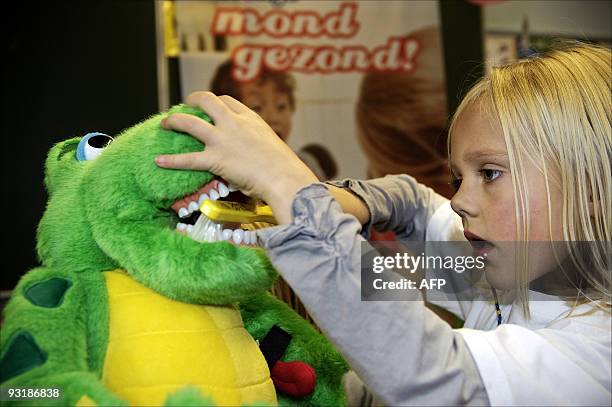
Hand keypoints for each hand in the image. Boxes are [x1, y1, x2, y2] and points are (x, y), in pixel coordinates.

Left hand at [155, 91, 318, 223]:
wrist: (284, 177)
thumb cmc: (284, 167)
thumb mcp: (271, 145)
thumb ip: (257, 143)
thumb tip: (252, 154)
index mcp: (250, 118)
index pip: (227, 101)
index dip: (214, 102)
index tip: (209, 107)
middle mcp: (234, 123)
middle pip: (206, 101)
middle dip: (192, 100)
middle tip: (184, 106)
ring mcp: (223, 139)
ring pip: (190, 123)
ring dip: (174, 121)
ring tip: (165, 124)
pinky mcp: (216, 159)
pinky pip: (188, 159)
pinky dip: (172, 160)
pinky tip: (159, 161)